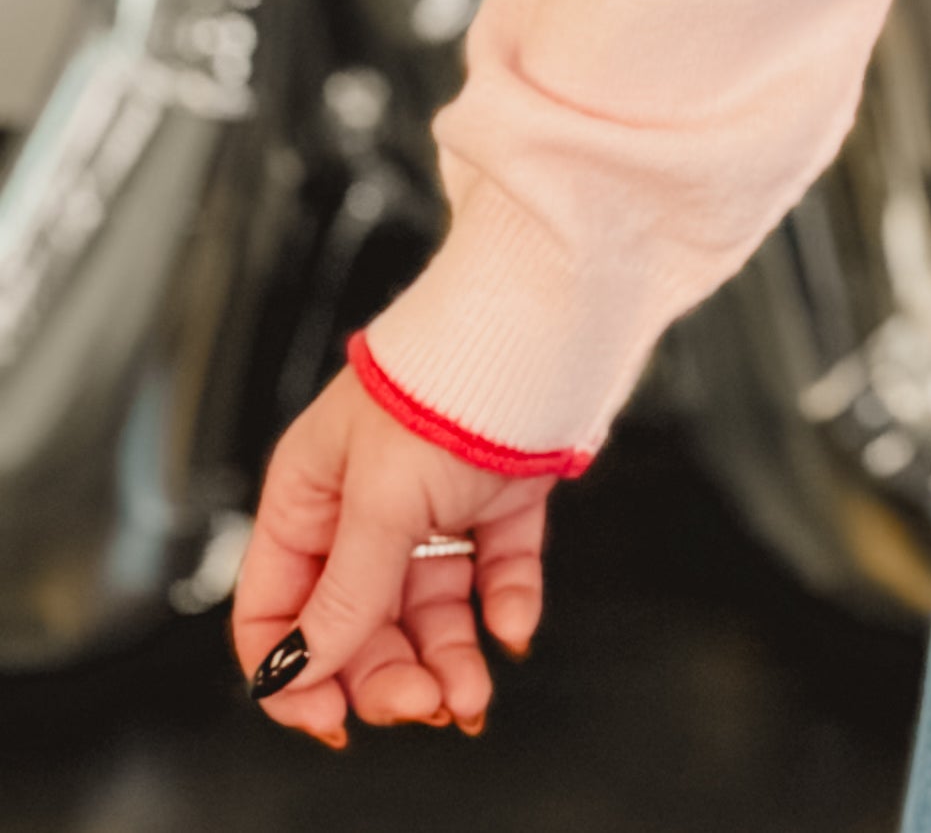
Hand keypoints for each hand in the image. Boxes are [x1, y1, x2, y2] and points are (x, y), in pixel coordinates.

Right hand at [230, 363, 547, 742]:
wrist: (545, 321)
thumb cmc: (444, 379)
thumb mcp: (380, 499)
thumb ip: (346, 590)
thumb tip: (300, 668)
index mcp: (310, 492)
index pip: (277, 608)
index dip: (295, 672)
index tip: (330, 718)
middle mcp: (366, 500)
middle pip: (358, 620)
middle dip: (388, 673)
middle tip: (424, 704)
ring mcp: (435, 498)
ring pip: (428, 605)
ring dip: (448, 656)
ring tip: (472, 692)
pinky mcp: (498, 493)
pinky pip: (494, 569)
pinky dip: (505, 602)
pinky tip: (513, 626)